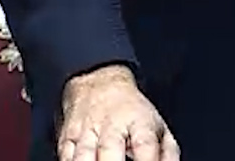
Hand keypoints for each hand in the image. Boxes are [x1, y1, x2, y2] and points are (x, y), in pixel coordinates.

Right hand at [59, 63, 178, 160]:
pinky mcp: (67, 136)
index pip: (145, 145)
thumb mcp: (158, 126)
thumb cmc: (131, 112)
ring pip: (82, 156)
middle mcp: (111, 126)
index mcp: (138, 123)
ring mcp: (86, 131)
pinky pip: (65, 156)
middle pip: (109, 151)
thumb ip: (168, 154)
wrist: (99, 82)